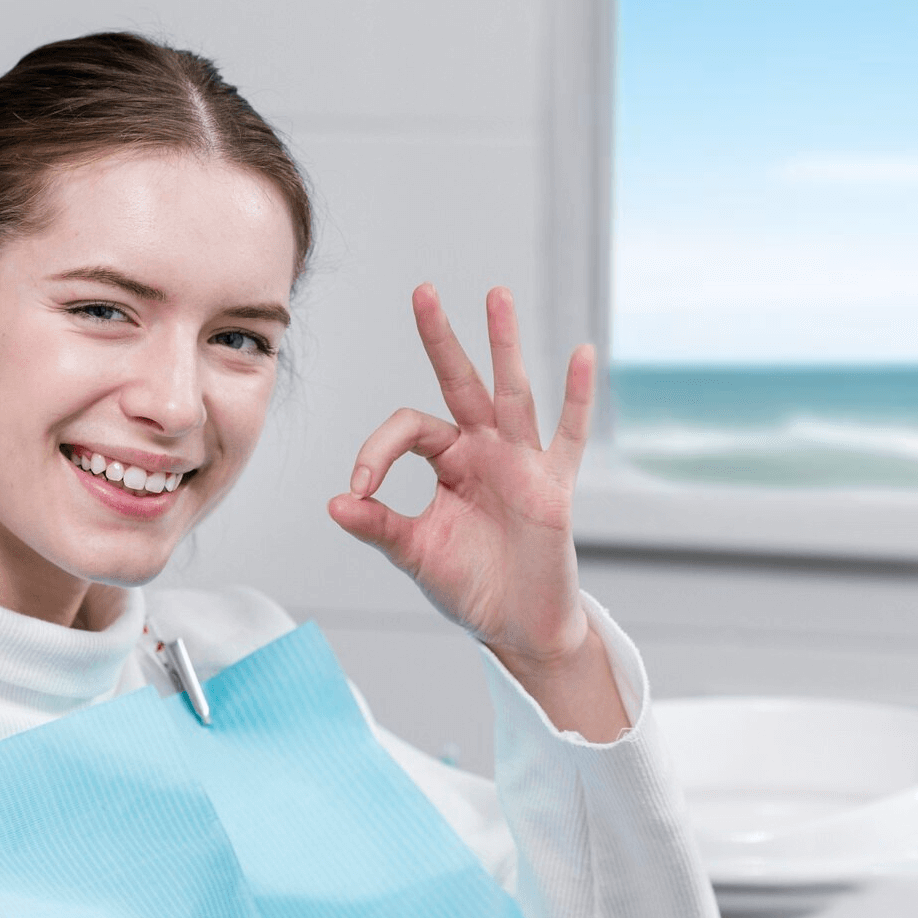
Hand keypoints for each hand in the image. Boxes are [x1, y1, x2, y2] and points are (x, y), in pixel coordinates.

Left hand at [328, 285, 627, 739]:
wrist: (518, 626)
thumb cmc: (471, 585)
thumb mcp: (416, 554)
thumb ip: (379, 525)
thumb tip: (334, 502)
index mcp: (448, 461)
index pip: (409, 429)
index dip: (377, 451)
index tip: (360, 489)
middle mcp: (484, 450)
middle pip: (460, 382)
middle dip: (442, 338)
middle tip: (422, 291)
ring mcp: (522, 462)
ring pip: (511, 393)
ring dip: (503, 345)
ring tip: (495, 295)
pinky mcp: (555, 485)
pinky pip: (569, 435)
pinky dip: (578, 397)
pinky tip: (583, 355)